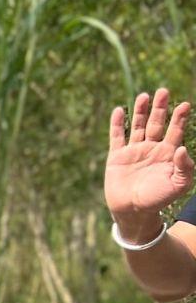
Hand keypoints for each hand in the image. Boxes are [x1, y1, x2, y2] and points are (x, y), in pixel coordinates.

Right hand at [105, 87, 193, 232]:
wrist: (133, 211)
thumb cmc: (159, 199)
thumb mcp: (179, 185)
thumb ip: (185, 166)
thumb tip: (182, 147)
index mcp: (169, 154)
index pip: (175, 131)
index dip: (179, 118)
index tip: (184, 105)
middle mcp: (152, 148)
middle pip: (157, 123)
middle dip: (160, 108)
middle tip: (163, 91)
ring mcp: (134, 151)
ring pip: (138, 126)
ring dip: (141, 111)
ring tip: (144, 96)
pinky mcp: (117, 156)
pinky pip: (117, 137)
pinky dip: (117, 124)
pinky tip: (120, 111)